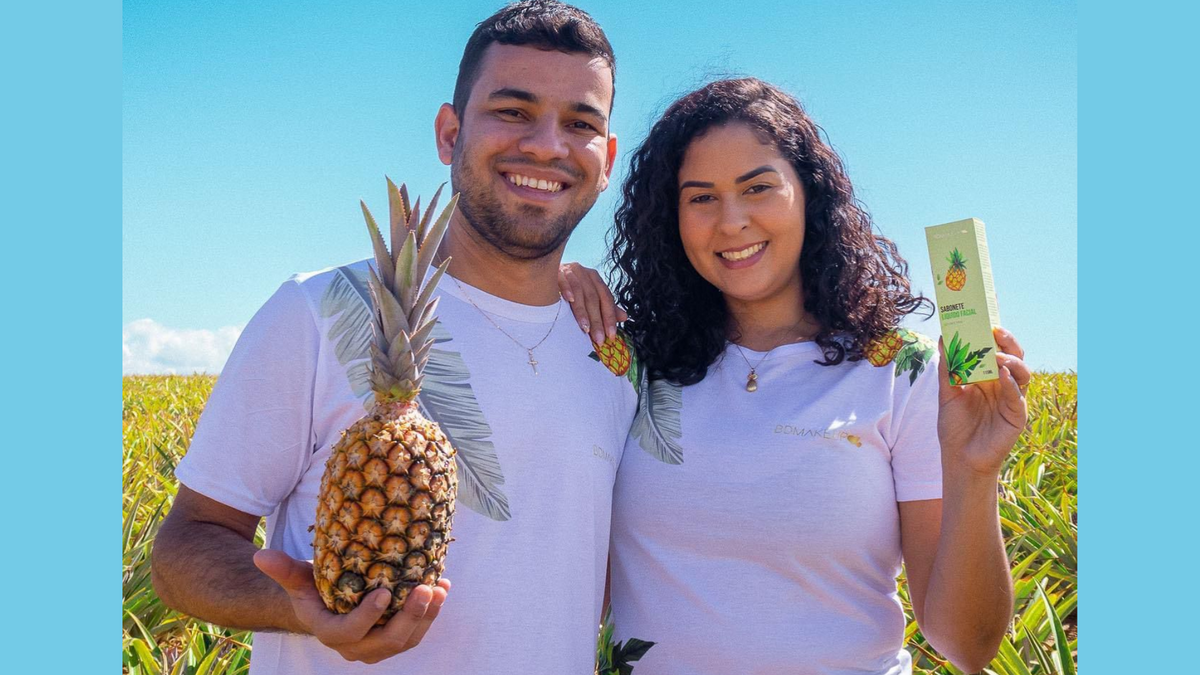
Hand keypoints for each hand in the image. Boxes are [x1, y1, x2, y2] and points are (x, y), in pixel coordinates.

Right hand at [254, 549, 449, 663]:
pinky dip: (431, 614)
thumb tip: (260, 556)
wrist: (328, 604)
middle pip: (387, 641)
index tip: (383, 592)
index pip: (350, 632)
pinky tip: (442, 589)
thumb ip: (283, 570)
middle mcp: (355, 647)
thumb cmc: (313, 587)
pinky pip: (417, 633)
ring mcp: (378, 647)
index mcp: (330, 633)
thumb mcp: (299, 578)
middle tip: (424, 589)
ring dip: (426, 616)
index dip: (367, 617)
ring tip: (438, 589)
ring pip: (407, 640)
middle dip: (409, 617)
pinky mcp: (395, 640)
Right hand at [558, 262, 626, 345]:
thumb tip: (625, 317)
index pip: (606, 298)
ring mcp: (569, 270)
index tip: (611, 335)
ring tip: (585, 329)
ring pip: (580, 292)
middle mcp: (583, 272)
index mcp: (594, 278)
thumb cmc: (567, 290)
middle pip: (593, 298)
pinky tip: (570, 301)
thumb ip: (605, 307)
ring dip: (583, 311)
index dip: (609, 317)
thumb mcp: (587, 297)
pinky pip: (562, 280)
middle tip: (598, 339)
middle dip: (597, 320)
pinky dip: (567, 290)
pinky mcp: (554, 271)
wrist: (542, 275)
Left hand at [937, 327, 1029, 477]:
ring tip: (997, 355)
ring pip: (1022, 372)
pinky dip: (1010, 383)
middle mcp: (1002, 384)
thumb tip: (942, 339)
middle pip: (1013, 355)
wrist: (960, 457)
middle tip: (996, 330)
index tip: (987, 317)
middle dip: (1008, 341)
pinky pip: (1017, 395)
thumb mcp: (946, 393)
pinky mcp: (1017, 414)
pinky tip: (1001, 374)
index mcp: (987, 376)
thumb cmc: (954, 427)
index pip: (995, 349)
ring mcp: (1012, 398)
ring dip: (1011, 360)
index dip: (995, 334)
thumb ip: (947, 368)